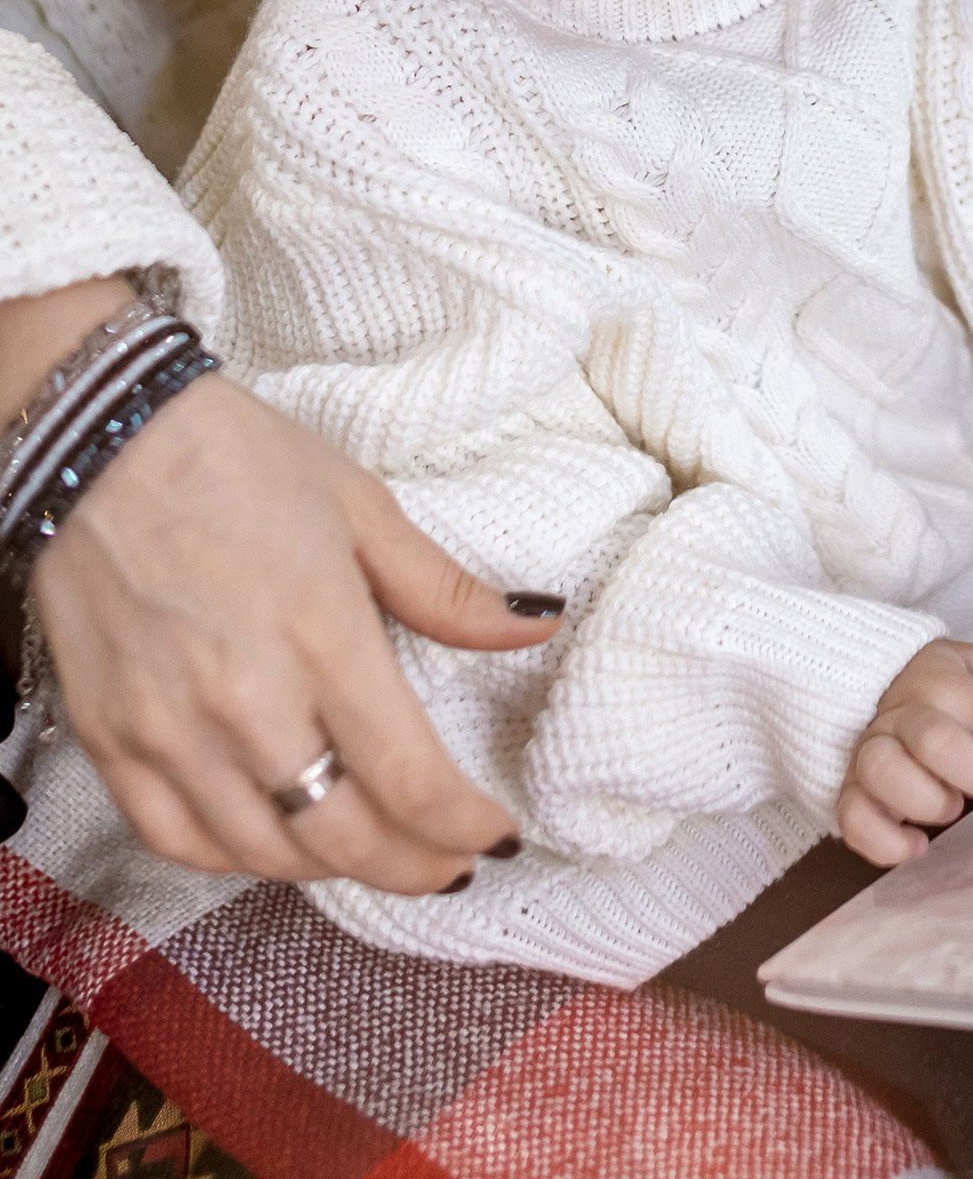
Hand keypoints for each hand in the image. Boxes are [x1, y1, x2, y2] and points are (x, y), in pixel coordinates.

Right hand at [26, 362, 564, 891]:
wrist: (99, 439)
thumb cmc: (236, 459)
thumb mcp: (360, 507)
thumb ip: (445, 588)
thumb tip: (536, 624)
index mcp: (322, 635)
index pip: (409, 776)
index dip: (463, 826)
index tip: (497, 835)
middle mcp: (245, 702)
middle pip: (342, 836)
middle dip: (412, 866)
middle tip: (449, 865)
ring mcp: (169, 731)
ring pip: (262, 854)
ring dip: (331, 870)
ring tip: (374, 852)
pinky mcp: (108, 741)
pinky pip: (174, 840)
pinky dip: (233, 859)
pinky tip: (273, 842)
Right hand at [838, 641, 972, 867]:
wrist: (865, 683)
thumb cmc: (942, 689)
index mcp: (947, 680)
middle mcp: (905, 711)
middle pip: (937, 741)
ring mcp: (871, 748)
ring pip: (885, 771)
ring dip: (928, 801)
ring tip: (951, 808)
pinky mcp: (848, 787)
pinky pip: (854, 817)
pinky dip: (886, 841)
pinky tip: (917, 847)